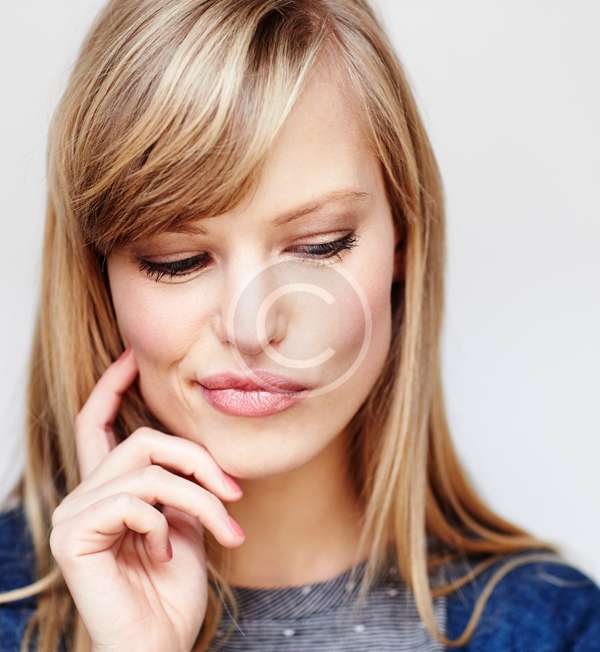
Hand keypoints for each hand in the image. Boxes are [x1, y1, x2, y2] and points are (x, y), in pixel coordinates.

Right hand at [49, 347, 244, 651]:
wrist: (162, 644)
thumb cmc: (174, 587)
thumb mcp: (187, 519)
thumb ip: (180, 479)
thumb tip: (198, 445)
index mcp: (109, 488)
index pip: (99, 422)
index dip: (114, 384)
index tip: (133, 353)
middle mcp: (83, 495)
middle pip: (143, 439)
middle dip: (198, 460)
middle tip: (234, 493)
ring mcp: (72, 515)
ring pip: (149, 470)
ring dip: (199, 498)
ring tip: (224, 529)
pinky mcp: (71, 536)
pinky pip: (135, 501)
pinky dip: (165, 524)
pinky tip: (163, 554)